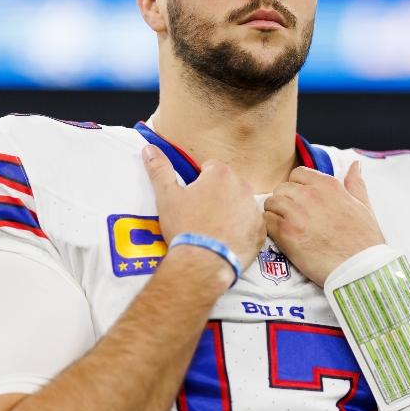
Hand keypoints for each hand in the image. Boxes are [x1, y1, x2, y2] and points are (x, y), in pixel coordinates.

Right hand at [142, 146, 265, 269]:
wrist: (203, 262)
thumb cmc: (184, 227)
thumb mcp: (166, 196)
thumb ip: (160, 169)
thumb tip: (149, 148)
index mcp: (221, 174)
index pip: (210, 168)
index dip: (198, 183)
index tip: (192, 199)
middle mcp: (243, 187)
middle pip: (228, 185)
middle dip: (216, 196)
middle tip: (200, 216)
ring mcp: (254, 210)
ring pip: (240, 204)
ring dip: (230, 212)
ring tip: (213, 230)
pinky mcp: (260, 231)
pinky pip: (251, 225)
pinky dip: (241, 230)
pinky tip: (226, 241)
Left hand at [264, 161, 385, 286]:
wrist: (360, 269)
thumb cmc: (364, 240)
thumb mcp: (364, 207)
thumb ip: (356, 184)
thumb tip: (355, 165)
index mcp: (328, 185)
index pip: (297, 174)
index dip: (297, 187)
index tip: (302, 202)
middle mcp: (309, 195)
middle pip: (281, 188)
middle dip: (284, 201)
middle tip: (293, 218)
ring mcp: (296, 213)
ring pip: (271, 203)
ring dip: (275, 215)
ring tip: (287, 228)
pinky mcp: (286, 233)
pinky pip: (267, 221)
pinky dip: (271, 229)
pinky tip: (283, 238)